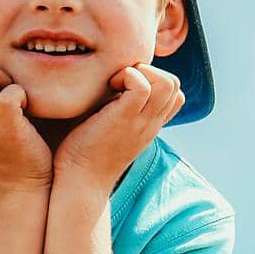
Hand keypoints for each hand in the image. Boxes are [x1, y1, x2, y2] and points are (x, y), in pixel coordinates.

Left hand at [53, 62, 184, 192]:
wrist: (79, 182)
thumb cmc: (85, 156)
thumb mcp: (111, 130)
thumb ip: (118, 111)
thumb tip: (109, 89)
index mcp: (149, 126)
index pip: (175, 95)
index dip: (154, 80)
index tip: (126, 86)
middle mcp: (151, 124)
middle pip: (175, 85)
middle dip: (149, 71)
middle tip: (120, 82)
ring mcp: (141, 122)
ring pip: (167, 82)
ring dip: (141, 71)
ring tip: (115, 84)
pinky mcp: (125, 119)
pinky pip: (141, 85)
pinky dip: (126, 76)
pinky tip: (108, 87)